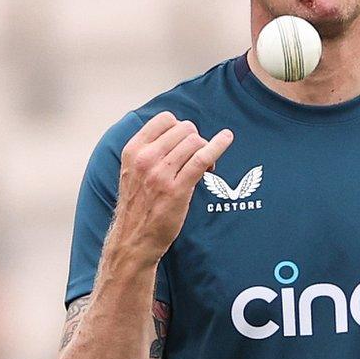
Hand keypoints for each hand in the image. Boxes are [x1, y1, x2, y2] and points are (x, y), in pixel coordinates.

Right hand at [113, 111, 233, 263]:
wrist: (133, 240)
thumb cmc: (138, 205)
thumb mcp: (133, 170)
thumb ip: (150, 150)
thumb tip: (180, 133)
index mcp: (133, 150)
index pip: (165, 119)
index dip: (181, 127)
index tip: (185, 143)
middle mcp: (145, 159)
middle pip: (184, 128)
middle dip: (196, 139)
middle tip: (197, 158)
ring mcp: (160, 174)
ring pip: (195, 141)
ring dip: (206, 149)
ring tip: (206, 166)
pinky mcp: (177, 189)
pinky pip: (202, 158)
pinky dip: (218, 146)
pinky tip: (227, 139)